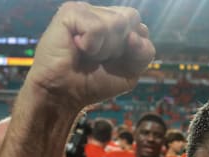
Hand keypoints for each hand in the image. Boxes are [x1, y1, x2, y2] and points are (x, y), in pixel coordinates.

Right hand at [26, 1, 154, 110]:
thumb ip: (144, 52)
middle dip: (120, 47)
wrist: (64, 94)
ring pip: (117, 23)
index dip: (134, 49)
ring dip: (104, 48)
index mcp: (116, 24)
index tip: (112, 62)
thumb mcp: (131, 71)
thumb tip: (133, 36)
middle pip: (132, 19)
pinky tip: (77, 48)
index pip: (141, 27)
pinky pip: (97, 28)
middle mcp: (101, 13)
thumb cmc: (93, 82)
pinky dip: (91, 46)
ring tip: (87, 54)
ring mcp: (86, 10)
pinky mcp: (70, 12)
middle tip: (99, 57)